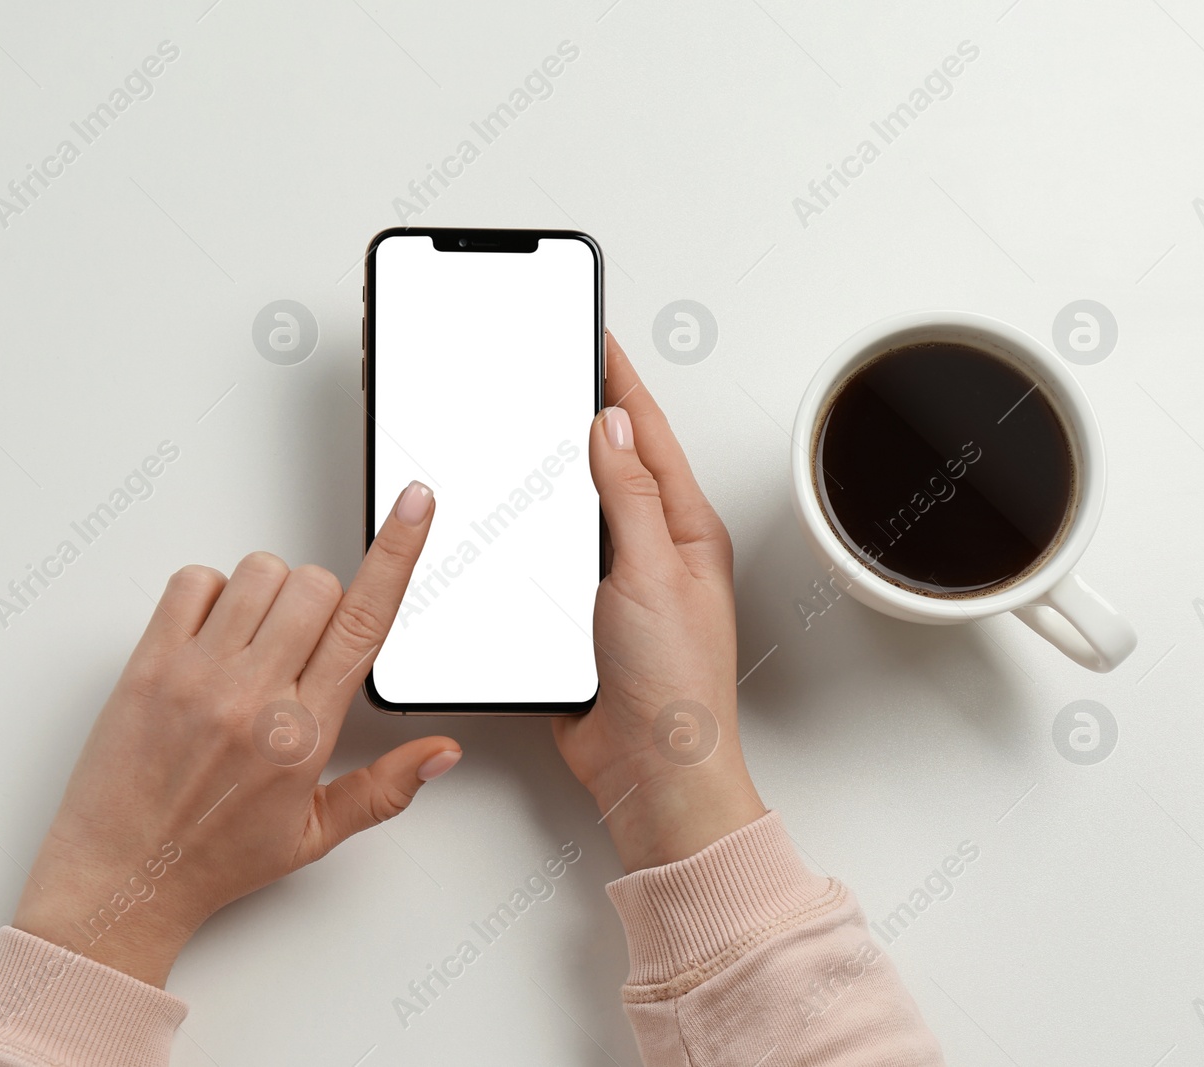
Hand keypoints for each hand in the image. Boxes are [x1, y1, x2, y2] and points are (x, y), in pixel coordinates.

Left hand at [12, 482, 459, 987]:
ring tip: (249, 646)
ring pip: (257, 573)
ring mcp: (197, 675)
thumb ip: (386, 788)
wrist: (122, 880)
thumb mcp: (314, 835)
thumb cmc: (211, 860)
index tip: (414, 504)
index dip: (397, 553)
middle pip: (314, 584)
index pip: (365, 622)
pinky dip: (208, 594)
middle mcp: (254, 696)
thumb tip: (443, 753)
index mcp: (304, 733)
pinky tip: (208, 638)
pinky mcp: (148, 664)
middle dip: (320, 600)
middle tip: (297, 647)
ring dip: (267, 594)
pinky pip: (192, 582)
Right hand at [552, 333, 765, 872]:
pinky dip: (536, 532)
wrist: (651, 773)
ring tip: (537, 423)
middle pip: (616, 464)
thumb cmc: (675, 689)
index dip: (620, 382)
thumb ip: (629, 498)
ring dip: (561, 471)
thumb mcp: (653, 574)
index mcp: (685, 530)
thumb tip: (612, 426)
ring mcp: (618, 583)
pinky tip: (518, 517)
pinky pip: (555, 558)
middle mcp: (654, 550)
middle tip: (561, 365)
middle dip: (589, 413)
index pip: (648, 436)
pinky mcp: (583, 617)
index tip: (596, 338)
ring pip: (582, 509)